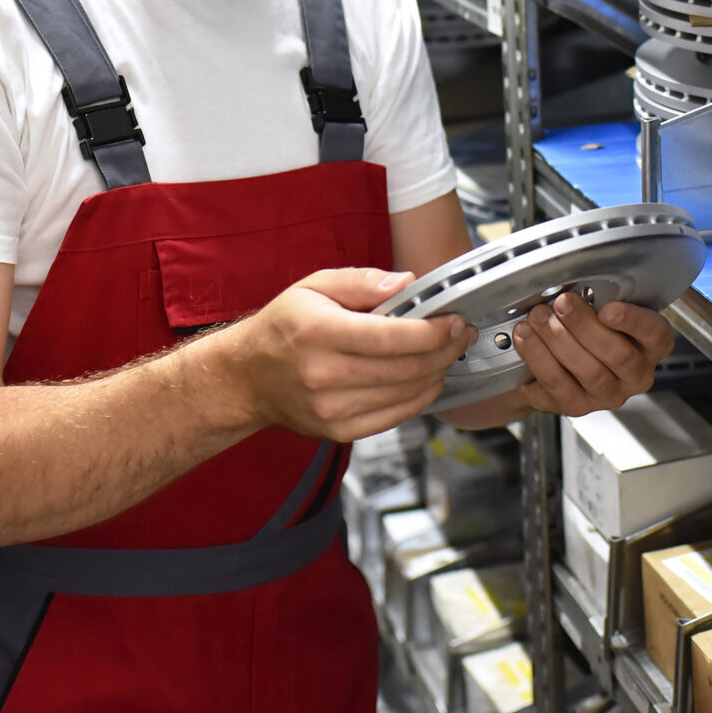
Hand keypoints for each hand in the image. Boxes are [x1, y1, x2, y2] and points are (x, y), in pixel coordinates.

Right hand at [216, 268, 476, 441]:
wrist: (248, 377)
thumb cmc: (284, 326)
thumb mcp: (314, 286)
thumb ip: (362, 281)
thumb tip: (408, 283)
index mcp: (318, 332)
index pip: (391, 337)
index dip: (433, 332)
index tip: (456, 321)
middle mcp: (323, 374)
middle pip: (406, 368)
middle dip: (445, 351)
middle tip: (463, 335)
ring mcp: (331, 408)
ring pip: (406, 395)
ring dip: (438, 373)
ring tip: (448, 353)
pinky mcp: (338, 430)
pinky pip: (395, 417)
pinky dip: (420, 398)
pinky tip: (427, 378)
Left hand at [513, 293, 675, 417]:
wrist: (555, 362)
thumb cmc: (584, 328)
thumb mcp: (600, 308)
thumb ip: (600, 298)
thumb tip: (579, 280)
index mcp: (650, 345)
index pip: (654, 334)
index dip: (633, 322)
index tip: (609, 309)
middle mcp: (634, 375)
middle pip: (618, 355)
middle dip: (585, 326)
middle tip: (562, 303)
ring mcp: (606, 395)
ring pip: (588, 371)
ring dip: (559, 340)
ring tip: (538, 316)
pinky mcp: (575, 405)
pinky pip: (557, 384)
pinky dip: (538, 357)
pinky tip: (526, 336)